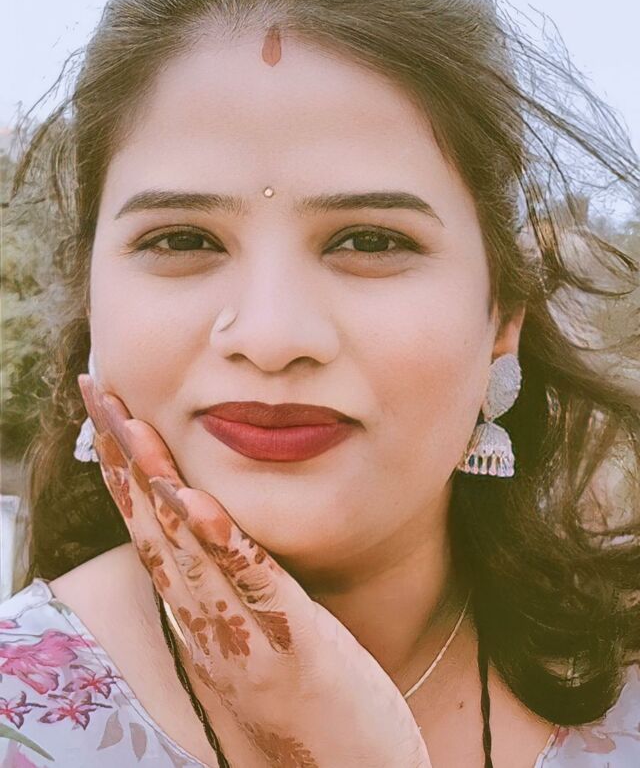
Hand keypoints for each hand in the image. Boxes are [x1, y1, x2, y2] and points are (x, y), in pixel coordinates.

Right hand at [78, 375, 431, 767]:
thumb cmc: (306, 703)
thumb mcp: (258, 634)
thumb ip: (234, 588)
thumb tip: (219, 538)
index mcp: (199, 614)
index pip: (150, 529)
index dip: (127, 469)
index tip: (111, 411)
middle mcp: (206, 622)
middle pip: (153, 527)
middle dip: (126, 456)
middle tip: (100, 392)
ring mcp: (243, 636)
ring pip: (188, 551)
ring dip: (158, 486)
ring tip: (135, 427)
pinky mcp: (293, 646)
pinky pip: (252, 587)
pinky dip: (223, 544)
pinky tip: (200, 503)